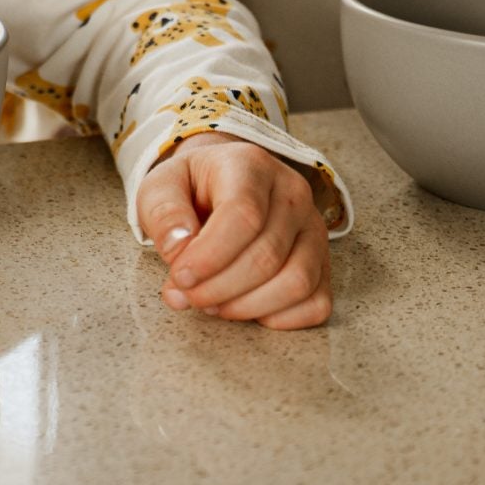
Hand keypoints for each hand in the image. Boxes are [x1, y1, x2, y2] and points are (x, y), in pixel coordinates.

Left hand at [135, 133, 333, 328]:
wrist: (223, 184)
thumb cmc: (193, 189)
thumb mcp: (161, 187)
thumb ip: (164, 215)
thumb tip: (179, 252)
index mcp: (251, 166)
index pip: (243, 215)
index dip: (210, 256)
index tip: (180, 277)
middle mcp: (292, 193)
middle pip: (267, 255)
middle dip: (220, 288)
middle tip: (188, 296)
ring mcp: (313, 228)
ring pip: (297, 282)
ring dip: (248, 307)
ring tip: (213, 304)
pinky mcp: (322, 261)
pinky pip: (316, 303)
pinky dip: (281, 319)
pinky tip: (247, 309)